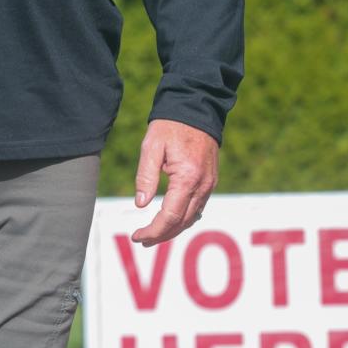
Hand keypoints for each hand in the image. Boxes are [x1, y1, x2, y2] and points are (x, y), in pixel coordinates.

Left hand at [131, 118, 217, 246]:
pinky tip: (171, 220)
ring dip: (173, 230)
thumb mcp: (151, 146)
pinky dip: (184, 219)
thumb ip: (146, 176)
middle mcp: (202, 186)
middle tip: (141, 240)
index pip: (170, 217)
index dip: (153, 231)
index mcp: (187, 178)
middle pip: (182, 223)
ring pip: (192, 218)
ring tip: (152, 234)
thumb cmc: (170, 126)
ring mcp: (209, 184)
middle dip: (161, 235)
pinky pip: (198, 208)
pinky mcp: (211, 181)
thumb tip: (140, 205)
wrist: (196, 108)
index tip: (136, 236)